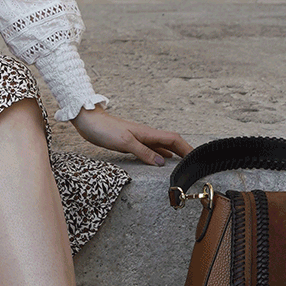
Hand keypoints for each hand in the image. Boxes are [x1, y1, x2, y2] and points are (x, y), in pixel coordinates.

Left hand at [70, 106, 189, 167]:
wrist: (88, 120)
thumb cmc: (104, 128)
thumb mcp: (124, 142)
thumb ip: (143, 151)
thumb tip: (161, 162)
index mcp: (148, 133)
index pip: (174, 140)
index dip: (187, 148)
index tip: (197, 158)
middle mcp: (146, 135)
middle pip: (171, 143)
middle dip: (184, 152)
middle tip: (194, 164)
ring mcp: (139, 138)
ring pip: (162, 146)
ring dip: (174, 154)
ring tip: (182, 165)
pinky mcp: (131, 143)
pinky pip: (151, 149)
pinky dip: (159, 155)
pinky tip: (161, 161)